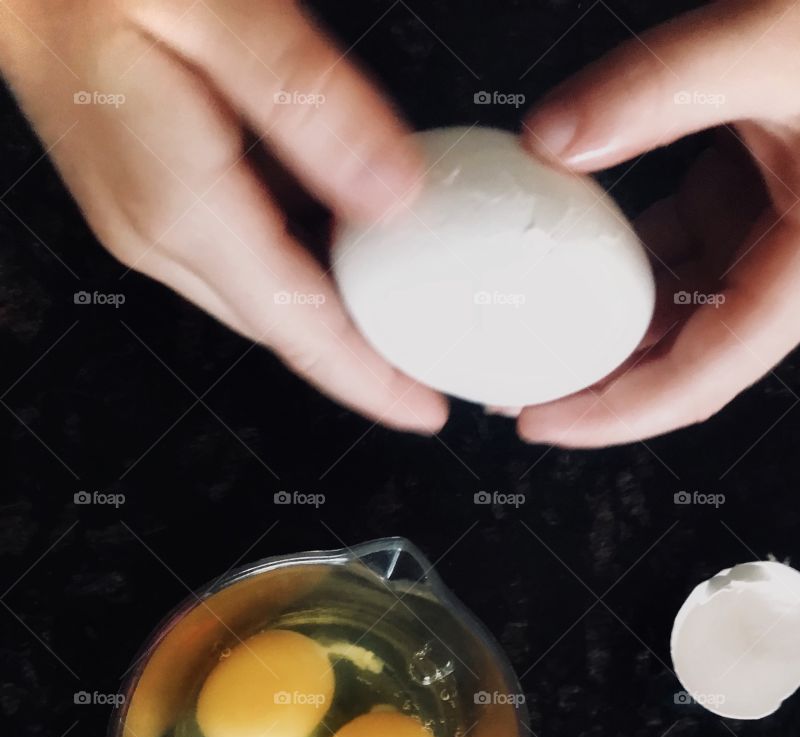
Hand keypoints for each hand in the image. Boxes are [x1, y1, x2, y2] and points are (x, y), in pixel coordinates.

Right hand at [0, 0, 447, 432]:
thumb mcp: (215, 7)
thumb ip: (308, 101)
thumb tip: (390, 192)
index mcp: (182, 204)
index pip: (297, 326)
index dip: (368, 377)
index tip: (423, 407)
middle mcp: (158, 233)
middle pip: (283, 326)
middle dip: (360, 356)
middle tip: (429, 361)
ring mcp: (146, 223)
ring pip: (263, 296)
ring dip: (332, 310)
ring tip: (403, 306)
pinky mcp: (146, 201)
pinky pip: (240, 257)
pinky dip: (298, 263)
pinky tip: (341, 236)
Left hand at [520, 0, 799, 446]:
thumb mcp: (765, 43)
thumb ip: (652, 91)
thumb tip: (551, 142)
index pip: (701, 376)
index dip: (615, 411)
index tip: (543, 419)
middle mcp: (789, 280)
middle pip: (680, 368)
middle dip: (596, 391)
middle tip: (513, 395)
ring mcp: (765, 254)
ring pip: (670, 325)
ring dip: (599, 338)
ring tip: (527, 342)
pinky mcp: (743, 221)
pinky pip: (667, 269)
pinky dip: (613, 278)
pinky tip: (563, 272)